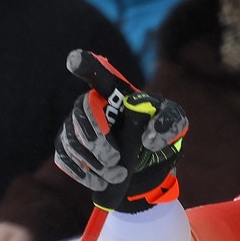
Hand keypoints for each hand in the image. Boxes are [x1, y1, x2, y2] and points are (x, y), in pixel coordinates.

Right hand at [53, 50, 186, 212]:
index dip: (85, 64)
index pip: (99, 73)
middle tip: (116, 160)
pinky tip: (98, 181)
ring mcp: (77, 124)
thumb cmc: (159, 135)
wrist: (144, 167)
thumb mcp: (175, 125)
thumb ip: (169, 124)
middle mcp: (93, 103)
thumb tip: (148, 138)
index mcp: (118, 92)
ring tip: (117, 175)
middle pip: (82, 112)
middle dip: (97, 140)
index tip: (74, 59)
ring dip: (94, 163)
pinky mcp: (68, 146)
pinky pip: (64, 156)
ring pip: (72, 139)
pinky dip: (81, 172)